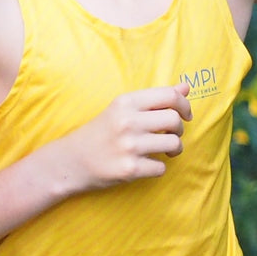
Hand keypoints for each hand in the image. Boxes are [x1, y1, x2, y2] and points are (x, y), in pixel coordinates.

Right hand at [57, 83, 191, 192]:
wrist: (70, 162)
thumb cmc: (99, 134)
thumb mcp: (121, 109)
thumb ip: (154, 99)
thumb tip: (186, 87)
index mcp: (125, 102)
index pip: (169, 96)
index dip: (184, 105)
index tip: (185, 115)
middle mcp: (127, 122)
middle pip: (174, 120)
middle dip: (179, 129)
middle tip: (170, 135)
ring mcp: (129, 146)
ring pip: (174, 144)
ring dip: (174, 149)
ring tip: (163, 151)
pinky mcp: (129, 169)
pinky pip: (161, 168)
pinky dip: (157, 168)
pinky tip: (145, 165)